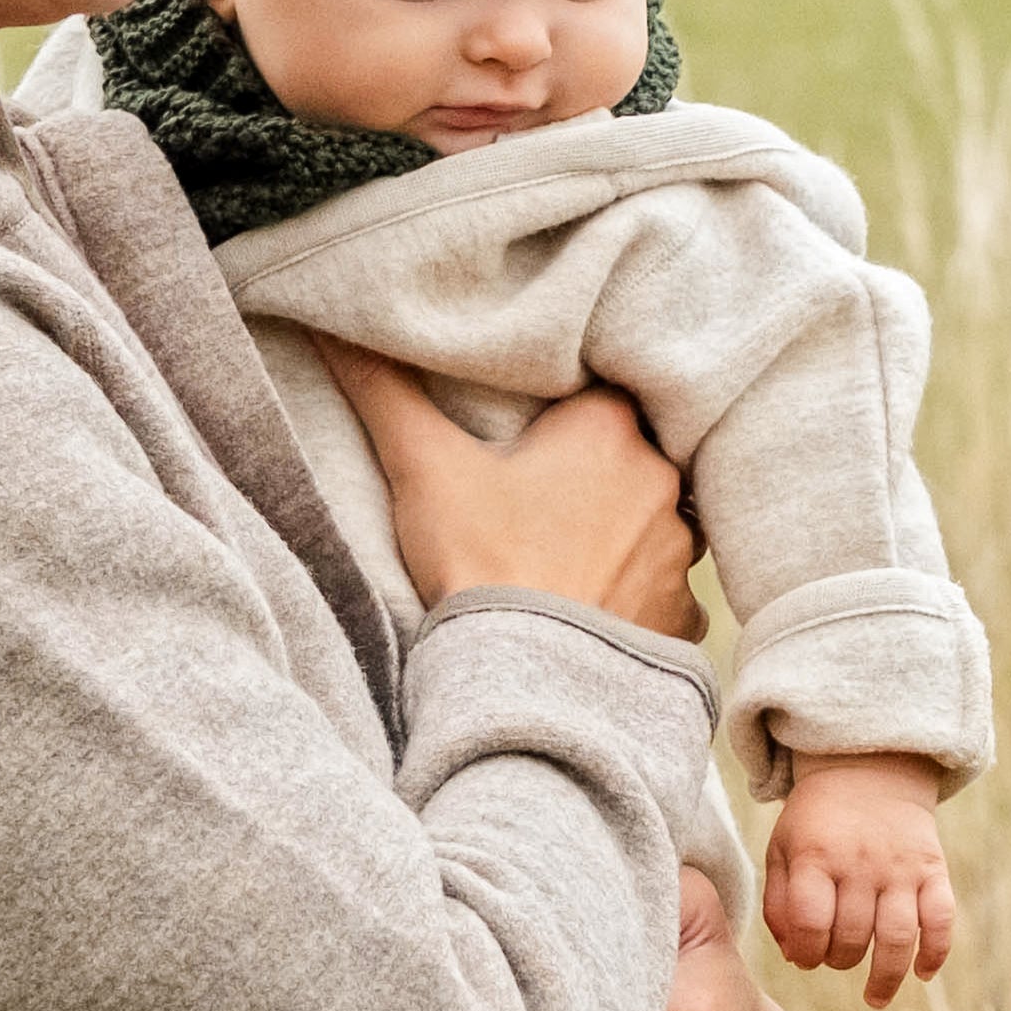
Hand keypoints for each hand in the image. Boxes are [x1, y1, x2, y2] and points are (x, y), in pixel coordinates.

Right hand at [314, 339, 702, 639]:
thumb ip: (381, 388)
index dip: (562, 409)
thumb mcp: (422, 465)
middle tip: (535, 493)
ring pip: (650, 521)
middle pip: (628, 454)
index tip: (528, 431)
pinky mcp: (678, 615)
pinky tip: (591, 602)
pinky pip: (665, 589)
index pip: (598, 392)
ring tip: (561, 550)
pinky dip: (634, 592)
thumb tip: (332, 330)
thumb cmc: (479, 561)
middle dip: (590, 471)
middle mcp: (659, 481)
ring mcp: (678, 553)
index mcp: (608, 429)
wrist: (525, 680)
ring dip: (618, 531)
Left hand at [763, 751, 951, 1007]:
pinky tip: (921, 974)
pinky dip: (934, 953)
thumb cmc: (815, 822)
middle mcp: (859, 864)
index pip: (809, 922)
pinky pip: (941, 921)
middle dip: (840, 961)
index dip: (804, 953)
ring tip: (874, 997)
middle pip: (853, 936)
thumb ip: (778, 902)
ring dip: (886, 977)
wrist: (866, 772)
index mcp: (815, 857)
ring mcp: (900, 868)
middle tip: (835, 961)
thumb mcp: (782, 848)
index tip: (803, 959)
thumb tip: (791, 956)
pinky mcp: (932, 871)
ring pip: (897, 938)